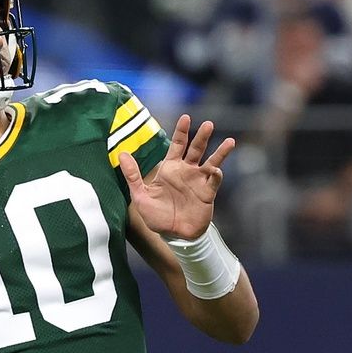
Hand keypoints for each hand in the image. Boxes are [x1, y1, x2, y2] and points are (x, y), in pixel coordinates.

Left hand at [118, 115, 234, 239]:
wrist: (173, 235)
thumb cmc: (157, 216)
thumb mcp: (140, 196)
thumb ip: (132, 175)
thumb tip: (121, 154)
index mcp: (170, 169)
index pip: (177, 145)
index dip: (182, 131)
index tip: (186, 117)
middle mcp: (186, 172)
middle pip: (196, 149)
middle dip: (202, 137)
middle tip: (209, 124)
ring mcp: (198, 182)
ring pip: (211, 162)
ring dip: (220, 152)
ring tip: (229, 142)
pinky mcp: (207, 194)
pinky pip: (214, 181)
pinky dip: (216, 175)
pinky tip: (215, 170)